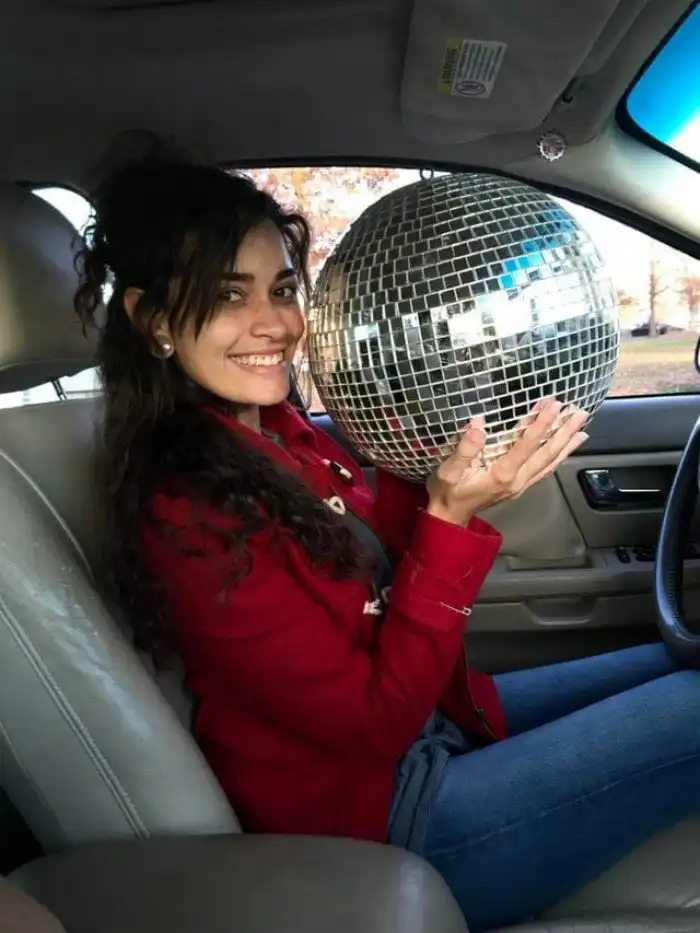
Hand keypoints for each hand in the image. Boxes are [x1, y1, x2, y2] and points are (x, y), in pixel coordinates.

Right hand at [426, 397, 588, 526]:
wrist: (449, 517)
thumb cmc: (447, 492)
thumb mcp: (448, 471)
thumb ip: (465, 449)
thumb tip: (478, 424)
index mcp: (501, 474)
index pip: (527, 444)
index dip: (541, 423)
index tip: (553, 405)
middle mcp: (517, 480)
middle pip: (546, 453)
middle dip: (563, 431)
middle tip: (579, 412)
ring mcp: (521, 485)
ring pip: (549, 461)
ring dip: (566, 443)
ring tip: (582, 426)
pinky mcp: (521, 486)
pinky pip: (545, 469)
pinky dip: (559, 456)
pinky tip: (567, 447)